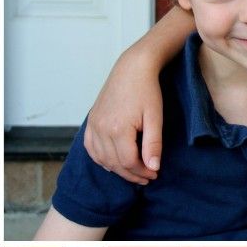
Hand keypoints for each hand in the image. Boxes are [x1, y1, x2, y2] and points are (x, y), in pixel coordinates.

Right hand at [84, 49, 163, 184]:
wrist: (132, 68)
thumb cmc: (147, 91)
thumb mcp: (155, 119)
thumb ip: (153, 145)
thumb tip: (153, 168)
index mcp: (117, 129)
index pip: (128, 162)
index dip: (142, 172)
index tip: (154, 175)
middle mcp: (101, 128)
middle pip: (115, 163)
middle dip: (132, 174)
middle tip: (147, 177)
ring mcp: (93, 124)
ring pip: (102, 158)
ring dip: (118, 169)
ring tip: (134, 172)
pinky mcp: (91, 120)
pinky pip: (91, 147)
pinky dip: (101, 158)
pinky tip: (113, 162)